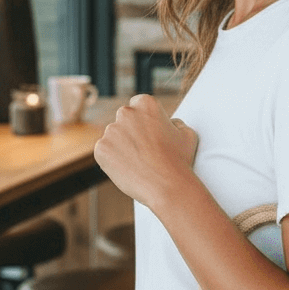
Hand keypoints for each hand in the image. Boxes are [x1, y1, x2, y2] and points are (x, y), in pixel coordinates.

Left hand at [93, 95, 197, 209]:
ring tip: (138, 163)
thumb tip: (171, 123)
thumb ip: (177, 123)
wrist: (167, 185)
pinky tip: (128, 169)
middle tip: (144, 151)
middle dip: (131, 132)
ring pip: (113, 137)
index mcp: (146, 103)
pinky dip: (112, 161)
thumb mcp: (187, 134)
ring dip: (121, 147)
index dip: (144, 122)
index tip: (149, 134)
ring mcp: (111, 130)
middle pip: (124, 120)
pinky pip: (104, 152)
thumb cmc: (179, 160)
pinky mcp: (101, 148)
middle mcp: (126, 112)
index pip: (138, 106)